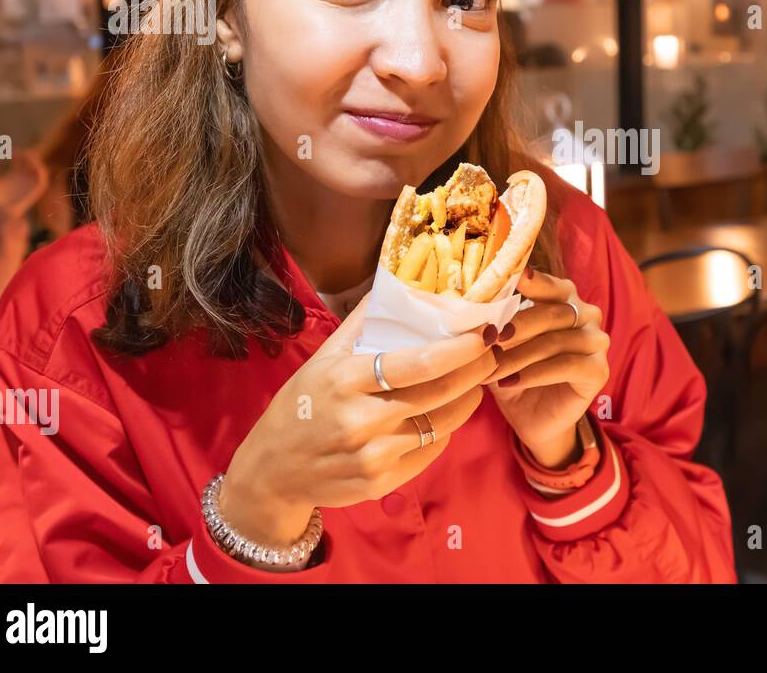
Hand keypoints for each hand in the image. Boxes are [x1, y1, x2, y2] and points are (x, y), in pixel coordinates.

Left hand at [0, 150, 48, 220]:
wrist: (1, 213)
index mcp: (14, 172)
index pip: (21, 158)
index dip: (18, 153)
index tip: (12, 151)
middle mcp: (25, 176)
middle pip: (32, 161)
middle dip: (29, 155)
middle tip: (23, 152)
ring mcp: (31, 183)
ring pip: (40, 168)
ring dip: (37, 162)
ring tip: (30, 159)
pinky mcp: (37, 190)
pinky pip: (43, 180)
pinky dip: (42, 172)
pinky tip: (36, 167)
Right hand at [219, 291, 496, 548]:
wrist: (273, 470)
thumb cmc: (302, 403)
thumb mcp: (324, 357)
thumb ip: (364, 321)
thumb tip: (403, 283)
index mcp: (345, 380)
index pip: (417, 363)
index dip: (459, 349)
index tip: (484, 333)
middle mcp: (360, 419)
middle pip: (438, 393)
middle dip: (475, 371)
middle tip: (492, 353)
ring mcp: (372, 455)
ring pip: (442, 424)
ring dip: (468, 399)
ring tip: (475, 381)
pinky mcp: (381, 482)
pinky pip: (430, 451)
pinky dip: (444, 430)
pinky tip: (443, 414)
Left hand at [484, 267, 609, 467]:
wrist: (532, 419)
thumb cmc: (516, 374)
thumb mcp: (503, 346)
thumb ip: (498, 323)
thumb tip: (475, 308)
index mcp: (564, 299)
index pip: (551, 284)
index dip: (534, 282)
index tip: (514, 278)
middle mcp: (585, 315)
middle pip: (552, 313)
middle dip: (516, 326)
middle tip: (489, 339)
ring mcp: (596, 342)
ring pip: (555, 342)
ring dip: (518, 356)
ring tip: (491, 370)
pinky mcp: (598, 370)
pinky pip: (566, 366)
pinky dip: (534, 374)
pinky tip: (510, 382)